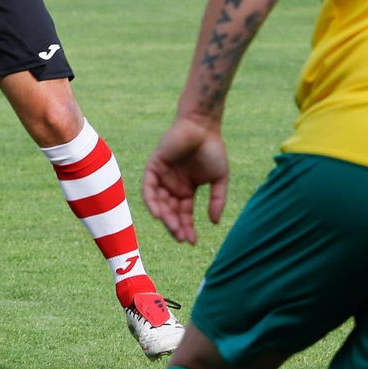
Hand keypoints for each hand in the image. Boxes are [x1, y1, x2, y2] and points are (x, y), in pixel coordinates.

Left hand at [141, 115, 229, 244]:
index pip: (184, 214)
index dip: (187, 228)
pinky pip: (148, 187)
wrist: (203, 126)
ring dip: (165, 217)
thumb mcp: (219, 179)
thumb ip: (217, 200)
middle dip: (175, 226)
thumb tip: (214, 223)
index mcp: (186, 189)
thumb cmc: (213, 149)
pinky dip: (151, 200)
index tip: (192, 242)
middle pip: (170, 211)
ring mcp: (162, 177)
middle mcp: (172, 186)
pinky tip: (158, 213)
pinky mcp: (154, 166)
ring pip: (159, 202)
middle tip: (181, 238)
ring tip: (173, 228)